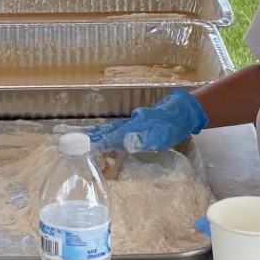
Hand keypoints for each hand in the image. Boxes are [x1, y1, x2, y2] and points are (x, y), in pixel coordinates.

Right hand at [88, 88, 208, 152]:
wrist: (182, 112)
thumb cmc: (171, 127)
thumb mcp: (160, 137)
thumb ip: (143, 139)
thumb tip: (126, 142)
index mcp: (133, 129)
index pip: (112, 138)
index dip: (99, 143)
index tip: (85, 147)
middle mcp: (130, 125)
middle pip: (108, 130)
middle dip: (93, 135)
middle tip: (77, 139)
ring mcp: (134, 123)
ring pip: (113, 128)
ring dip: (100, 132)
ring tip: (87, 136)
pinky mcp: (138, 123)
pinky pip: (120, 127)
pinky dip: (110, 130)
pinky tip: (108, 132)